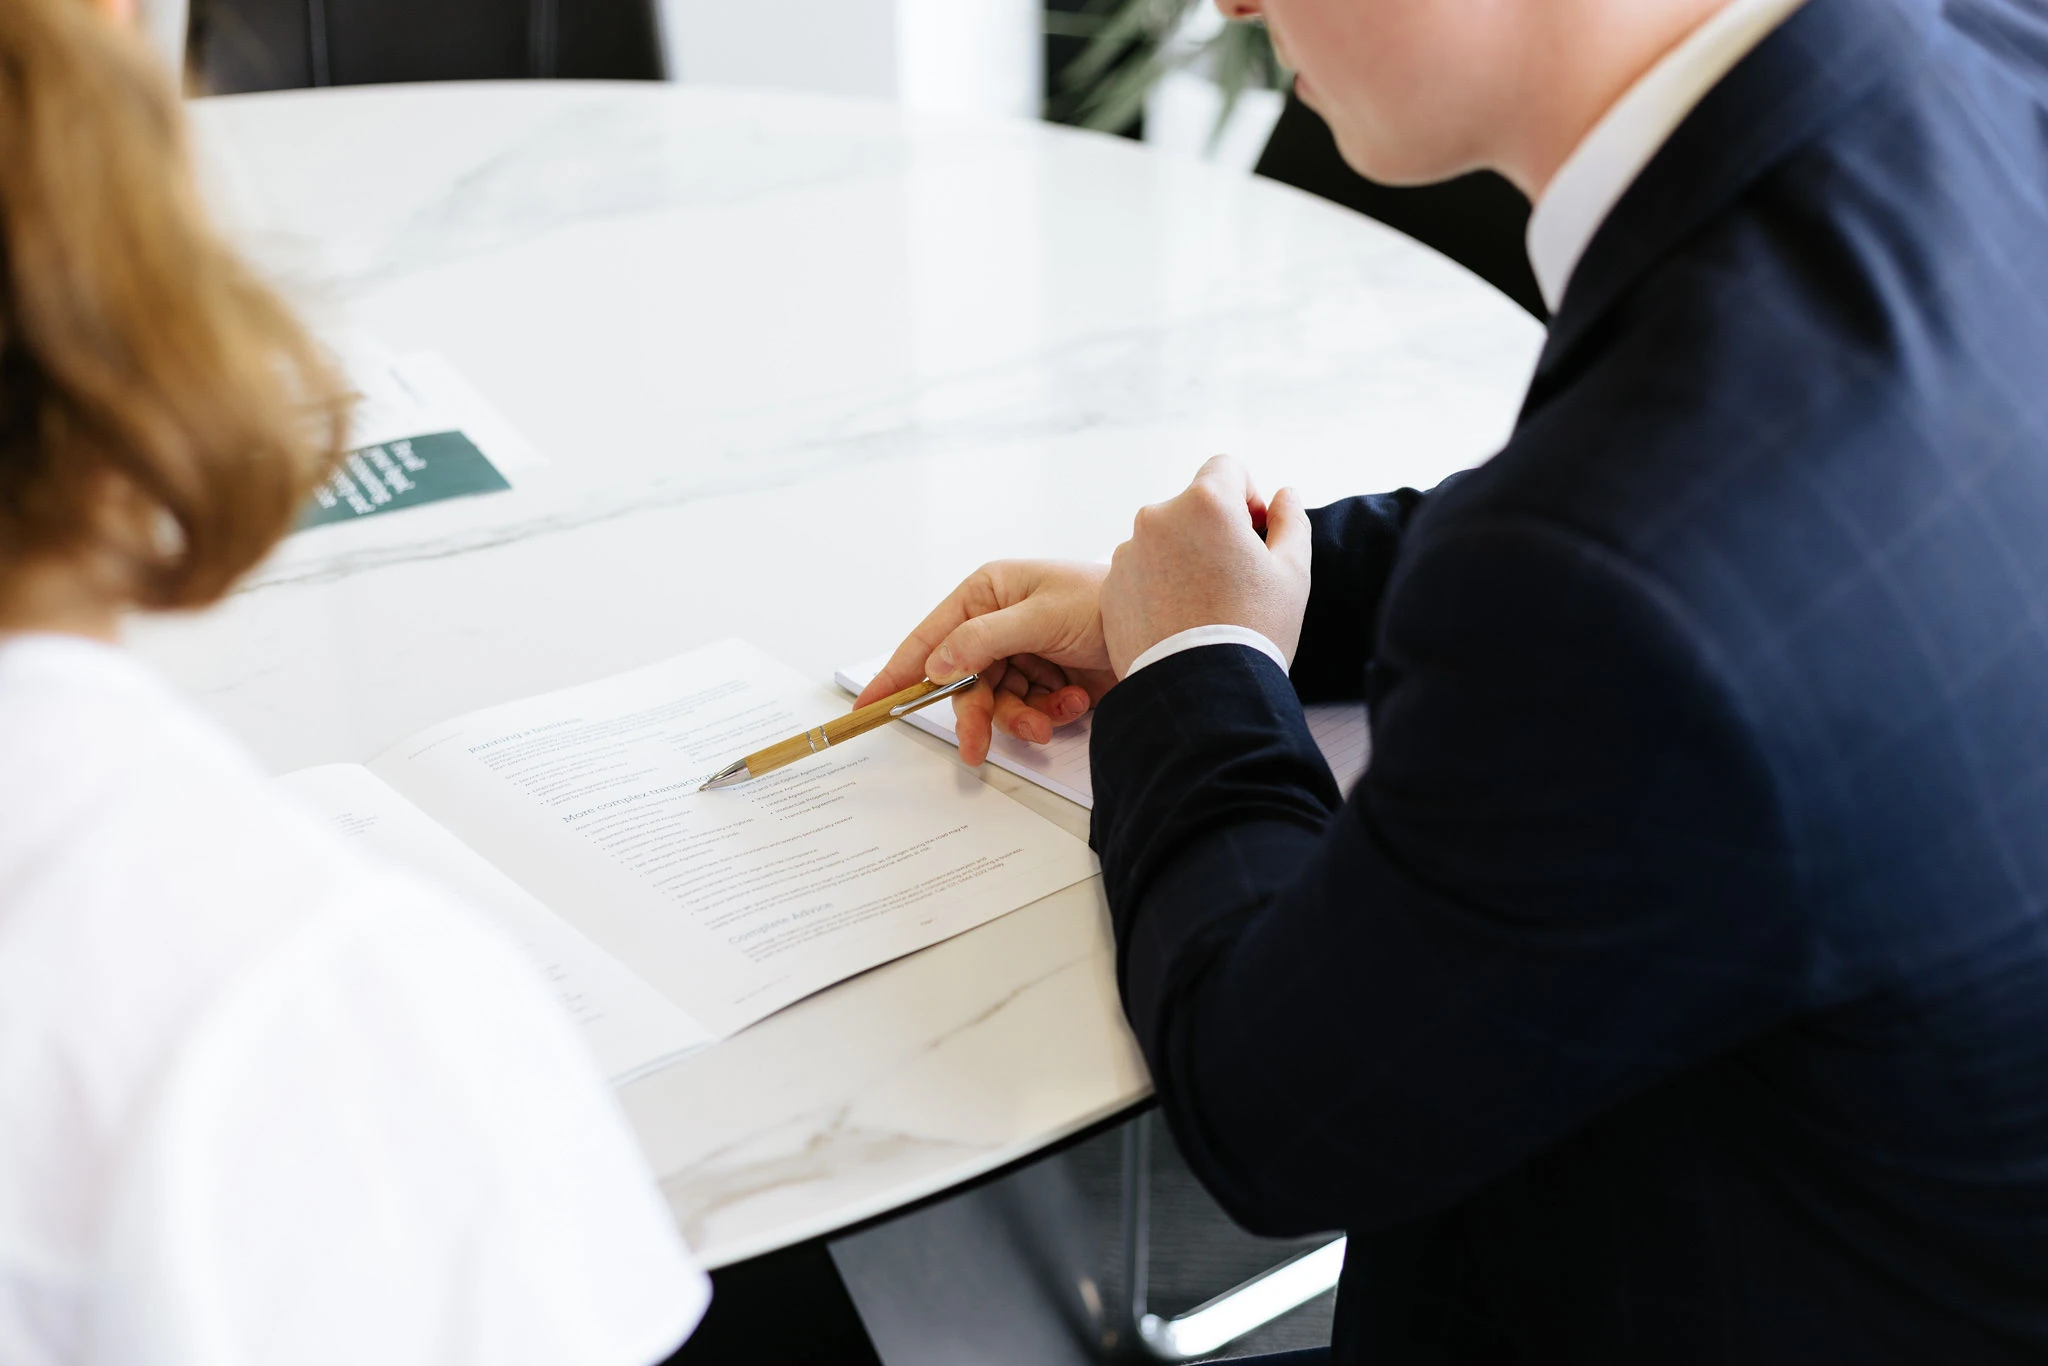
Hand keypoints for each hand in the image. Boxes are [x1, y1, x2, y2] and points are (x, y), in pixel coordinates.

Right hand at [855, 561, 1119, 765]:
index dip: (898, 671)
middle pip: (963, 683)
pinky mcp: (1047, 681)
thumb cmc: (1105, 602)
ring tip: (1055, 717)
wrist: (1168, 632)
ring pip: (996, 704)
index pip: (930, 636)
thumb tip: (937, 663)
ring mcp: (1023, 654)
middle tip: (977, 749)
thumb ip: (983, 639)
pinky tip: (1076, 701)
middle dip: (979, 714)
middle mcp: (998, 624)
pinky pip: (1028, 711)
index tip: (868, 703)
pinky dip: (1050, 714)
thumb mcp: (1040, 616)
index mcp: (988, 593)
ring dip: (1023, 717)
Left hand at [1101, 455, 1311, 675]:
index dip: (1247, 495)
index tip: (1254, 533)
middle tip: (1235, 579)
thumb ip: (1291, 521)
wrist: (1201, 692)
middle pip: (1192, 506)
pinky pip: (1141, 572)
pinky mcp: (1111, 587)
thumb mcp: (1293, 571)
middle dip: (1215, 530)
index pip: (1226, 469)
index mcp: (1204, 503)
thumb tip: (1283, 495)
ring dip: (1185, 558)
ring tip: (1206, 606)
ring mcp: (1128, 552)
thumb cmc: (1253, 629)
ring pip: (1165, 540)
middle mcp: (1157, 517)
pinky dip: (1160, 586)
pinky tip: (1180, 621)